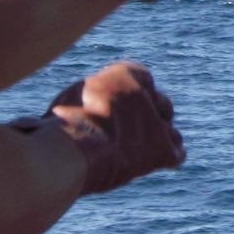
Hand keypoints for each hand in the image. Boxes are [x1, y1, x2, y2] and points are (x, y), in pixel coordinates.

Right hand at [44, 61, 184, 194]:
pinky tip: (151, 161)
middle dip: (148, 117)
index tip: (115, 112)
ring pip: (170, 129)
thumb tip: (65, 115)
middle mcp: (145, 92)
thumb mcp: (63, 102)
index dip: (129, 99)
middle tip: (126, 133)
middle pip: (161, 103)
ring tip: (136, 150)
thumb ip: (81, 100)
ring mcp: (156, 121)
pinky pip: (176, 153)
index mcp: (123, 72)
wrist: (71, 149)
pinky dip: (166, 157)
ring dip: (159, 139)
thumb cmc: (57, 127)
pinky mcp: (162, 148)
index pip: (142, 79)